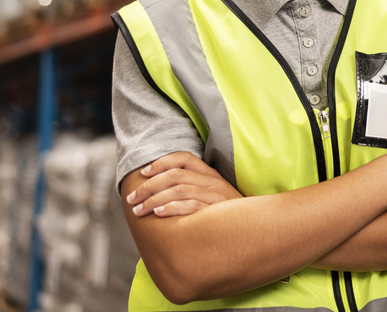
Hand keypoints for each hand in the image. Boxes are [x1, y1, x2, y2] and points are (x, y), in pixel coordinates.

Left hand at [125, 151, 242, 217]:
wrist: (254, 228)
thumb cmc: (226, 214)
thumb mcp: (212, 195)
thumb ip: (193, 188)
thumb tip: (160, 189)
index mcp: (210, 174)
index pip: (184, 158)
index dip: (161, 162)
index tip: (143, 173)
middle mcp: (213, 182)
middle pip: (175, 175)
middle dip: (148, 186)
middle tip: (132, 199)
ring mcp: (216, 196)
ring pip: (179, 189)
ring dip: (154, 199)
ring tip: (139, 210)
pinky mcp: (217, 212)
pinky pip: (191, 206)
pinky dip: (172, 208)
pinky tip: (159, 213)